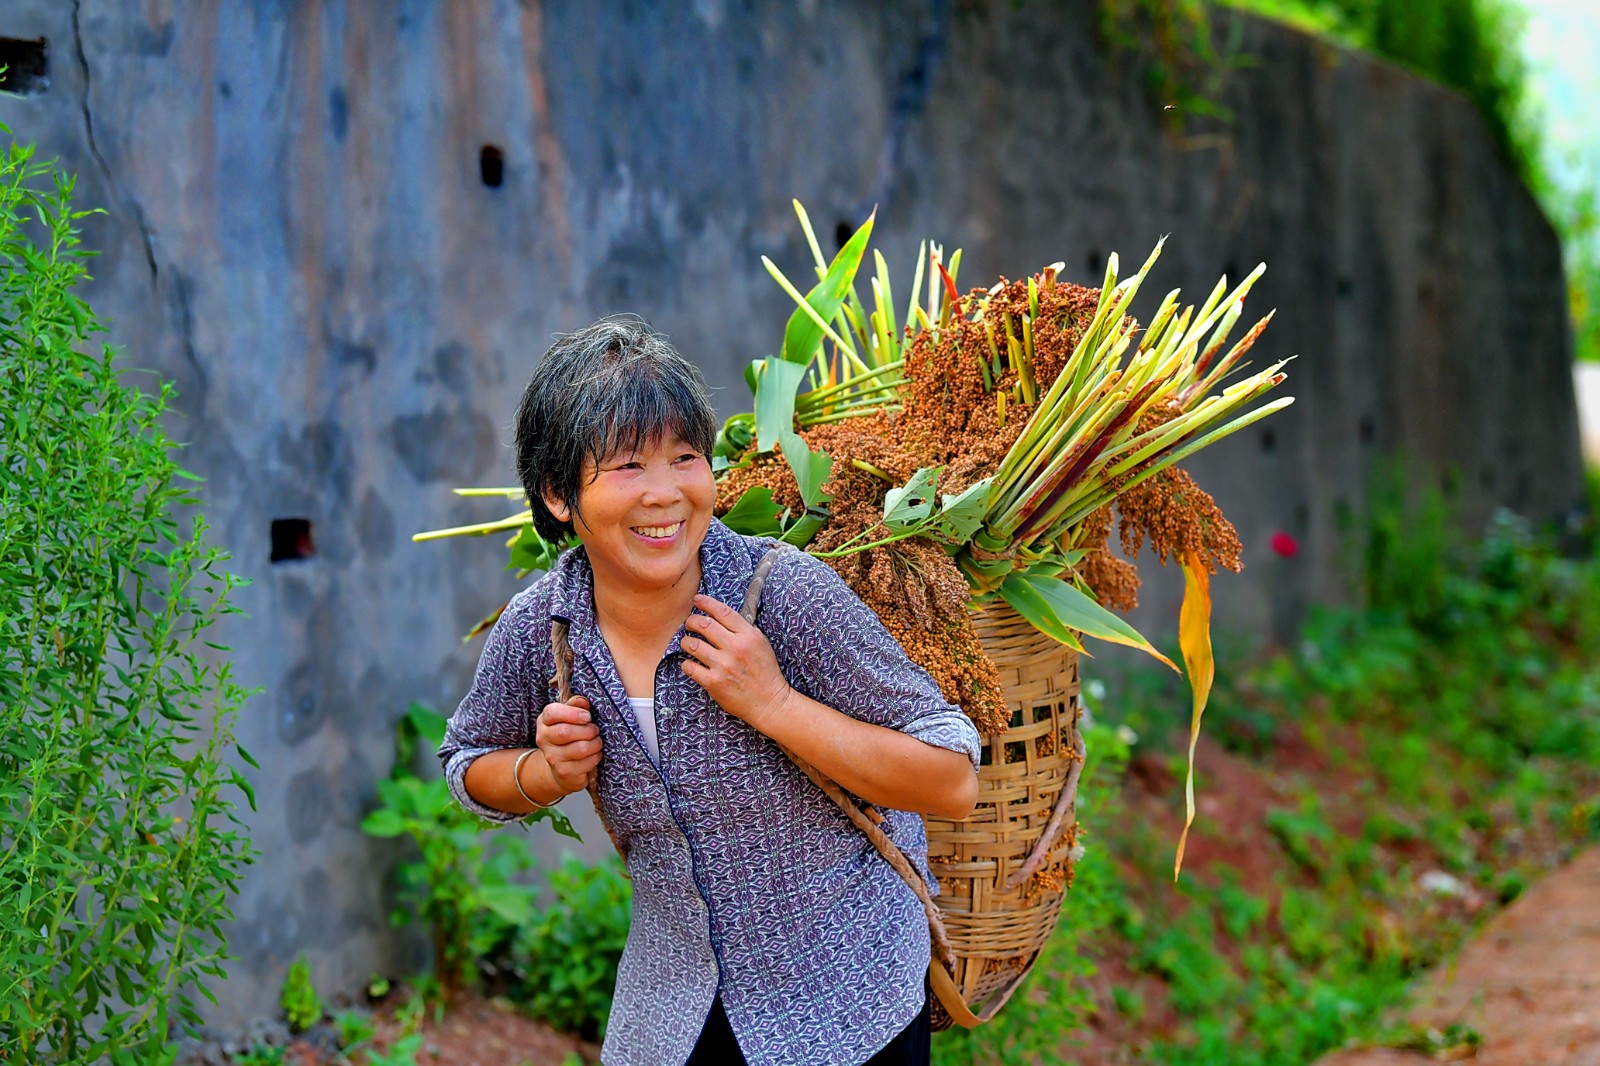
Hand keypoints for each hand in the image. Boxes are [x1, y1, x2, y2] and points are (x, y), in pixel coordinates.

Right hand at [535, 695, 600, 793]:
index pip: (552, 713)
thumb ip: (576, 706)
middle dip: (588, 730)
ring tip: (597, 741)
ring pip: (580, 748)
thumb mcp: (571, 717)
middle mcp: (544, 738)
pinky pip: (585, 763)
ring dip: (595, 744)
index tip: (588, 716)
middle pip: (566, 732)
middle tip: (595, 730)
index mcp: (544, 721)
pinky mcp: (563, 772)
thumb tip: (582, 701)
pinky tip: (595, 754)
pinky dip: (596, 757)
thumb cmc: (570, 735)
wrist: (562, 767)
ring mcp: (552, 757)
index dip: (573, 713)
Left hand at [680, 593, 793, 730]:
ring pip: (692, 644)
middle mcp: (735, 648)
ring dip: (686, 641)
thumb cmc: (765, 671)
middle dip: (691, 621)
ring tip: (688, 643)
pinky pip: (689, 667)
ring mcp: (723, 666)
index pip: (722, 611)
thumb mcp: (761, 643)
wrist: (769, 701)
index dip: (706, 602)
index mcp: (748, 636)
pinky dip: (687, 663)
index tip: (697, 599)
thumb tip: (722, 615)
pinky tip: (691, 663)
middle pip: (703, 624)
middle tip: (689, 624)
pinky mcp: (714, 682)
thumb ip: (743, 629)